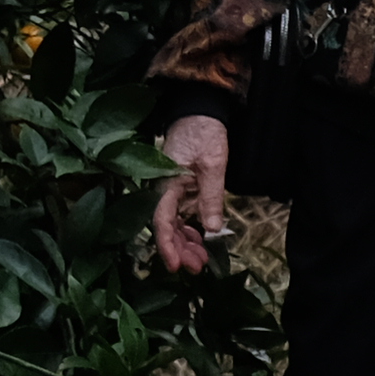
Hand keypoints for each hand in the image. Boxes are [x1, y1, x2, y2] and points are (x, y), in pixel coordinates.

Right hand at [149, 115, 231, 276]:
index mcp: (166, 184)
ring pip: (174, 224)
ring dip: (186, 242)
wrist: (200, 108)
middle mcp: (164, 189)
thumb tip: (210, 229)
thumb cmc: (204, 131)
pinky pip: (182, 214)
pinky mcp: (181, 188)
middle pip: (167, 227)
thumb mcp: (212, 164)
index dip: (168, 246)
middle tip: (198, 267)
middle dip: (180, 250)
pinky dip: (190, 229)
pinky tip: (201, 240)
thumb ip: (210, 197)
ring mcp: (172, 189)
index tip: (176, 266)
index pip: (162, 221)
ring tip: (202, 259)